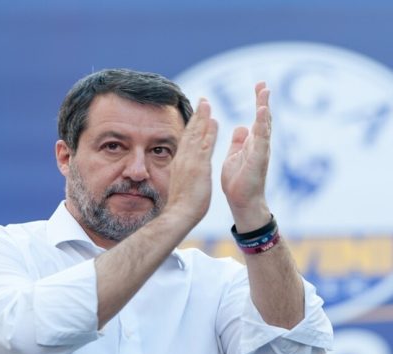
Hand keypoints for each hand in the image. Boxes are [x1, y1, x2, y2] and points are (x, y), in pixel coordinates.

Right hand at [164, 99, 218, 225]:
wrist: (178, 214)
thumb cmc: (180, 206)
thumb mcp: (180, 185)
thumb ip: (182, 175)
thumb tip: (183, 174)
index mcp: (180, 163)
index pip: (186, 140)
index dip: (192, 126)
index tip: (197, 115)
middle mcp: (183, 159)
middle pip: (190, 132)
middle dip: (197, 116)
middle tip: (203, 100)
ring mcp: (190, 161)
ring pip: (196, 135)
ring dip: (202, 118)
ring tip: (207, 103)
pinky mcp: (198, 166)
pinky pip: (205, 145)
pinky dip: (209, 132)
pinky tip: (214, 121)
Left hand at [221, 82, 271, 230]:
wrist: (242, 202)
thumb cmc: (239, 181)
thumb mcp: (235, 155)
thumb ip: (239, 141)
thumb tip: (242, 126)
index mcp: (253, 143)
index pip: (258, 118)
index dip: (259, 101)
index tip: (259, 85)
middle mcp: (260, 145)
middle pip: (263, 118)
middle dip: (263, 100)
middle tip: (264, 84)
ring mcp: (261, 151)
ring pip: (264, 126)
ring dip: (264, 108)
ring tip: (264, 92)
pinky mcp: (258, 159)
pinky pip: (261, 139)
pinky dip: (262, 124)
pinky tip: (261, 112)